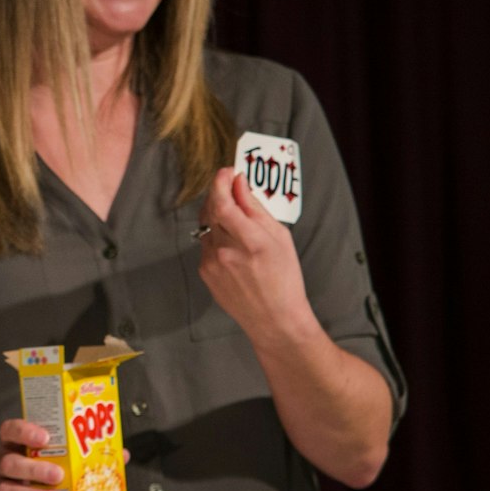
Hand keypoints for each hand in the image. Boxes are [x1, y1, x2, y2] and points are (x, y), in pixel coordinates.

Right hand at [0, 419, 63, 490]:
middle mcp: (0, 466)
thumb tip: (103, 453)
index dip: (25, 432)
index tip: (45, 438)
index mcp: (10, 446)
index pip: (10, 431)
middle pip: (10, 463)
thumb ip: (59, 455)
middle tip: (58, 475)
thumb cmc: (24, 475)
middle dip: (34, 469)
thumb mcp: (33, 458)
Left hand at [196, 168, 313, 338]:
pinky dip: (216, 235)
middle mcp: (226, 251)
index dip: (220, 182)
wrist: (274, 319)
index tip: (227, 171)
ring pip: (206, 225)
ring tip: (236, 217)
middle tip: (230, 186)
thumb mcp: (279, 238)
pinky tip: (233, 244)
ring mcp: (211, 263)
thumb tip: (239, 182)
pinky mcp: (205, 272)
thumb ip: (255, 208)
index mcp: (251, 241)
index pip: (222, 202)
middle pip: (210, 209)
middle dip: (218, 193)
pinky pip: (206, 243)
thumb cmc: (285, 278)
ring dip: (217, 214)